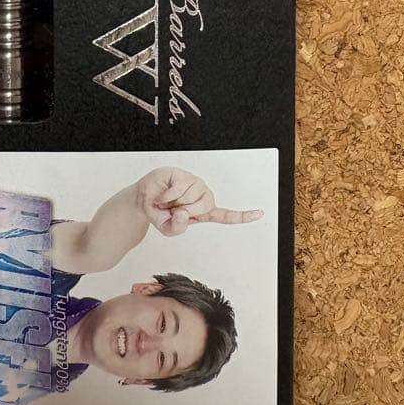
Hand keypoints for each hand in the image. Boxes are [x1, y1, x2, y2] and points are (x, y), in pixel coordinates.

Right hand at [135, 167, 262, 236]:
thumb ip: (177, 228)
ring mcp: (194, 184)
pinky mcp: (183, 175)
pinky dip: (167, 196)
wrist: (144, 201)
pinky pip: (179, 189)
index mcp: (203, 212)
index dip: (243, 216)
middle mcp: (202, 196)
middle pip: (205, 207)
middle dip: (184, 212)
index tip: (259, 213)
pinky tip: (163, 195)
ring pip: (189, 197)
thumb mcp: (168, 230)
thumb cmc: (160, 214)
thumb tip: (183, 213)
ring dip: (172, 203)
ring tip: (166, 202)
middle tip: (172, 211)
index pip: (226, 216)